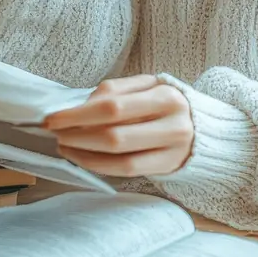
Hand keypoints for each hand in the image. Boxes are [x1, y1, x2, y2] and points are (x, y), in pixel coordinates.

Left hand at [44, 76, 194, 176]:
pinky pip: (127, 170)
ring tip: (64, 145)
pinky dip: (99, 165)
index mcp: (166, 94)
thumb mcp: (147, 86)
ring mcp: (173, 148)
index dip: (78, 114)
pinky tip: (82, 158)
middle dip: (77, 134)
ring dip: (84, 152)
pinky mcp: (168, 167)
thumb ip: (115, 90)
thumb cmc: (166, 103)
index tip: (53, 117)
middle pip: (114, 133)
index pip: (113, 105)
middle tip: (55, 132)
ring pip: (119, 155)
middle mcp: (173, 122)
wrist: (204, 126)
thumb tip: (80, 106)